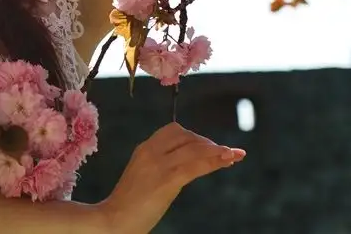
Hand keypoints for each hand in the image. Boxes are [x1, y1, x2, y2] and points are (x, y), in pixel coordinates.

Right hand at [95, 122, 244, 233]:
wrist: (115, 219)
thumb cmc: (130, 204)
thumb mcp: (144, 177)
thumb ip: (160, 166)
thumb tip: (186, 166)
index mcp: (144, 149)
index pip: (174, 131)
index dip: (195, 136)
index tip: (210, 147)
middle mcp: (151, 151)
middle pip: (186, 136)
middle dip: (207, 143)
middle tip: (223, 155)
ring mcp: (158, 165)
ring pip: (195, 149)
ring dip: (218, 150)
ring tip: (234, 155)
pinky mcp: (167, 180)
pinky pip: (196, 165)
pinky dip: (216, 161)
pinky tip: (229, 160)